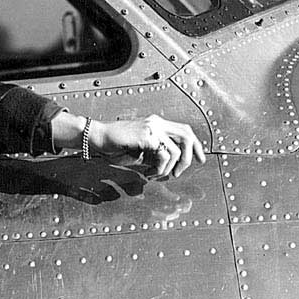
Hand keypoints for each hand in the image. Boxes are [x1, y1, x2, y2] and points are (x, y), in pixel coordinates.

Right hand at [90, 114, 205, 176]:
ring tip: (157, 175)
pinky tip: (149, 173)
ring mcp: (152, 128)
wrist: (98, 137)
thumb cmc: (115, 145)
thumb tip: (172, 168)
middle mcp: (157, 123)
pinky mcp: (147, 136)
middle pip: (187, 135)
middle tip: (181, 172)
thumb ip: (156, 154)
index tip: (200, 159)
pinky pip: (164, 155)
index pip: (184, 129)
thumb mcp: (141, 150)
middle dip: (190, 156)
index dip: (196, 145)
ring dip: (170, 168)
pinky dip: (160, 168)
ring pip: (176, 150)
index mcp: (156, 123)